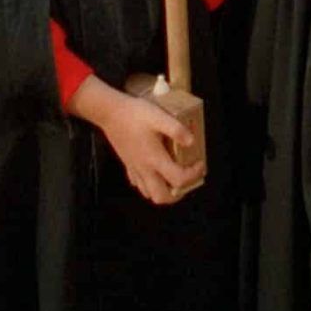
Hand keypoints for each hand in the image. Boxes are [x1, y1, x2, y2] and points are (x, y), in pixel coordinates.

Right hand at [74, 81, 201, 204]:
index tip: (199, 163)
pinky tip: (154, 171)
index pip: (178, 179)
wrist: (110, 113)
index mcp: (155, 159)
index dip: (193, 175)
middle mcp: (144, 169)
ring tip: (172, 178)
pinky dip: (149, 184)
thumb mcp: (159, 117)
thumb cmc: (135, 114)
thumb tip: (191, 142)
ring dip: (164, 191)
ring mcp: (134, 169)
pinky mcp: (127, 164)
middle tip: (187, 179)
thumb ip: (177, 130)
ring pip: (149, 194)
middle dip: (178, 194)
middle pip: (162, 197)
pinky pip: (138, 184)